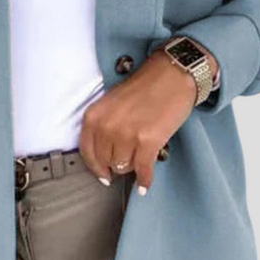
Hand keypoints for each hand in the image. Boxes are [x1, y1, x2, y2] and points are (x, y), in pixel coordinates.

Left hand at [78, 47, 217, 194]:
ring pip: (124, 168)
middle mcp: (107, 126)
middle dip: (116, 164)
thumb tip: (105, 157)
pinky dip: (145, 180)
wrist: (172, 74)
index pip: (87, 152)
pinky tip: (145, 184)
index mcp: (94, 115)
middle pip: (106, 162)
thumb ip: (103, 126)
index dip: (96, 167)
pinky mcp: (148, 142)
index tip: (103, 175)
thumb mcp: (111, 103)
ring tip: (140, 158)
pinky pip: (143, 171)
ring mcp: (127, 135)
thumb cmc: (145, 86)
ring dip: (132, 167)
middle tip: (127, 162)